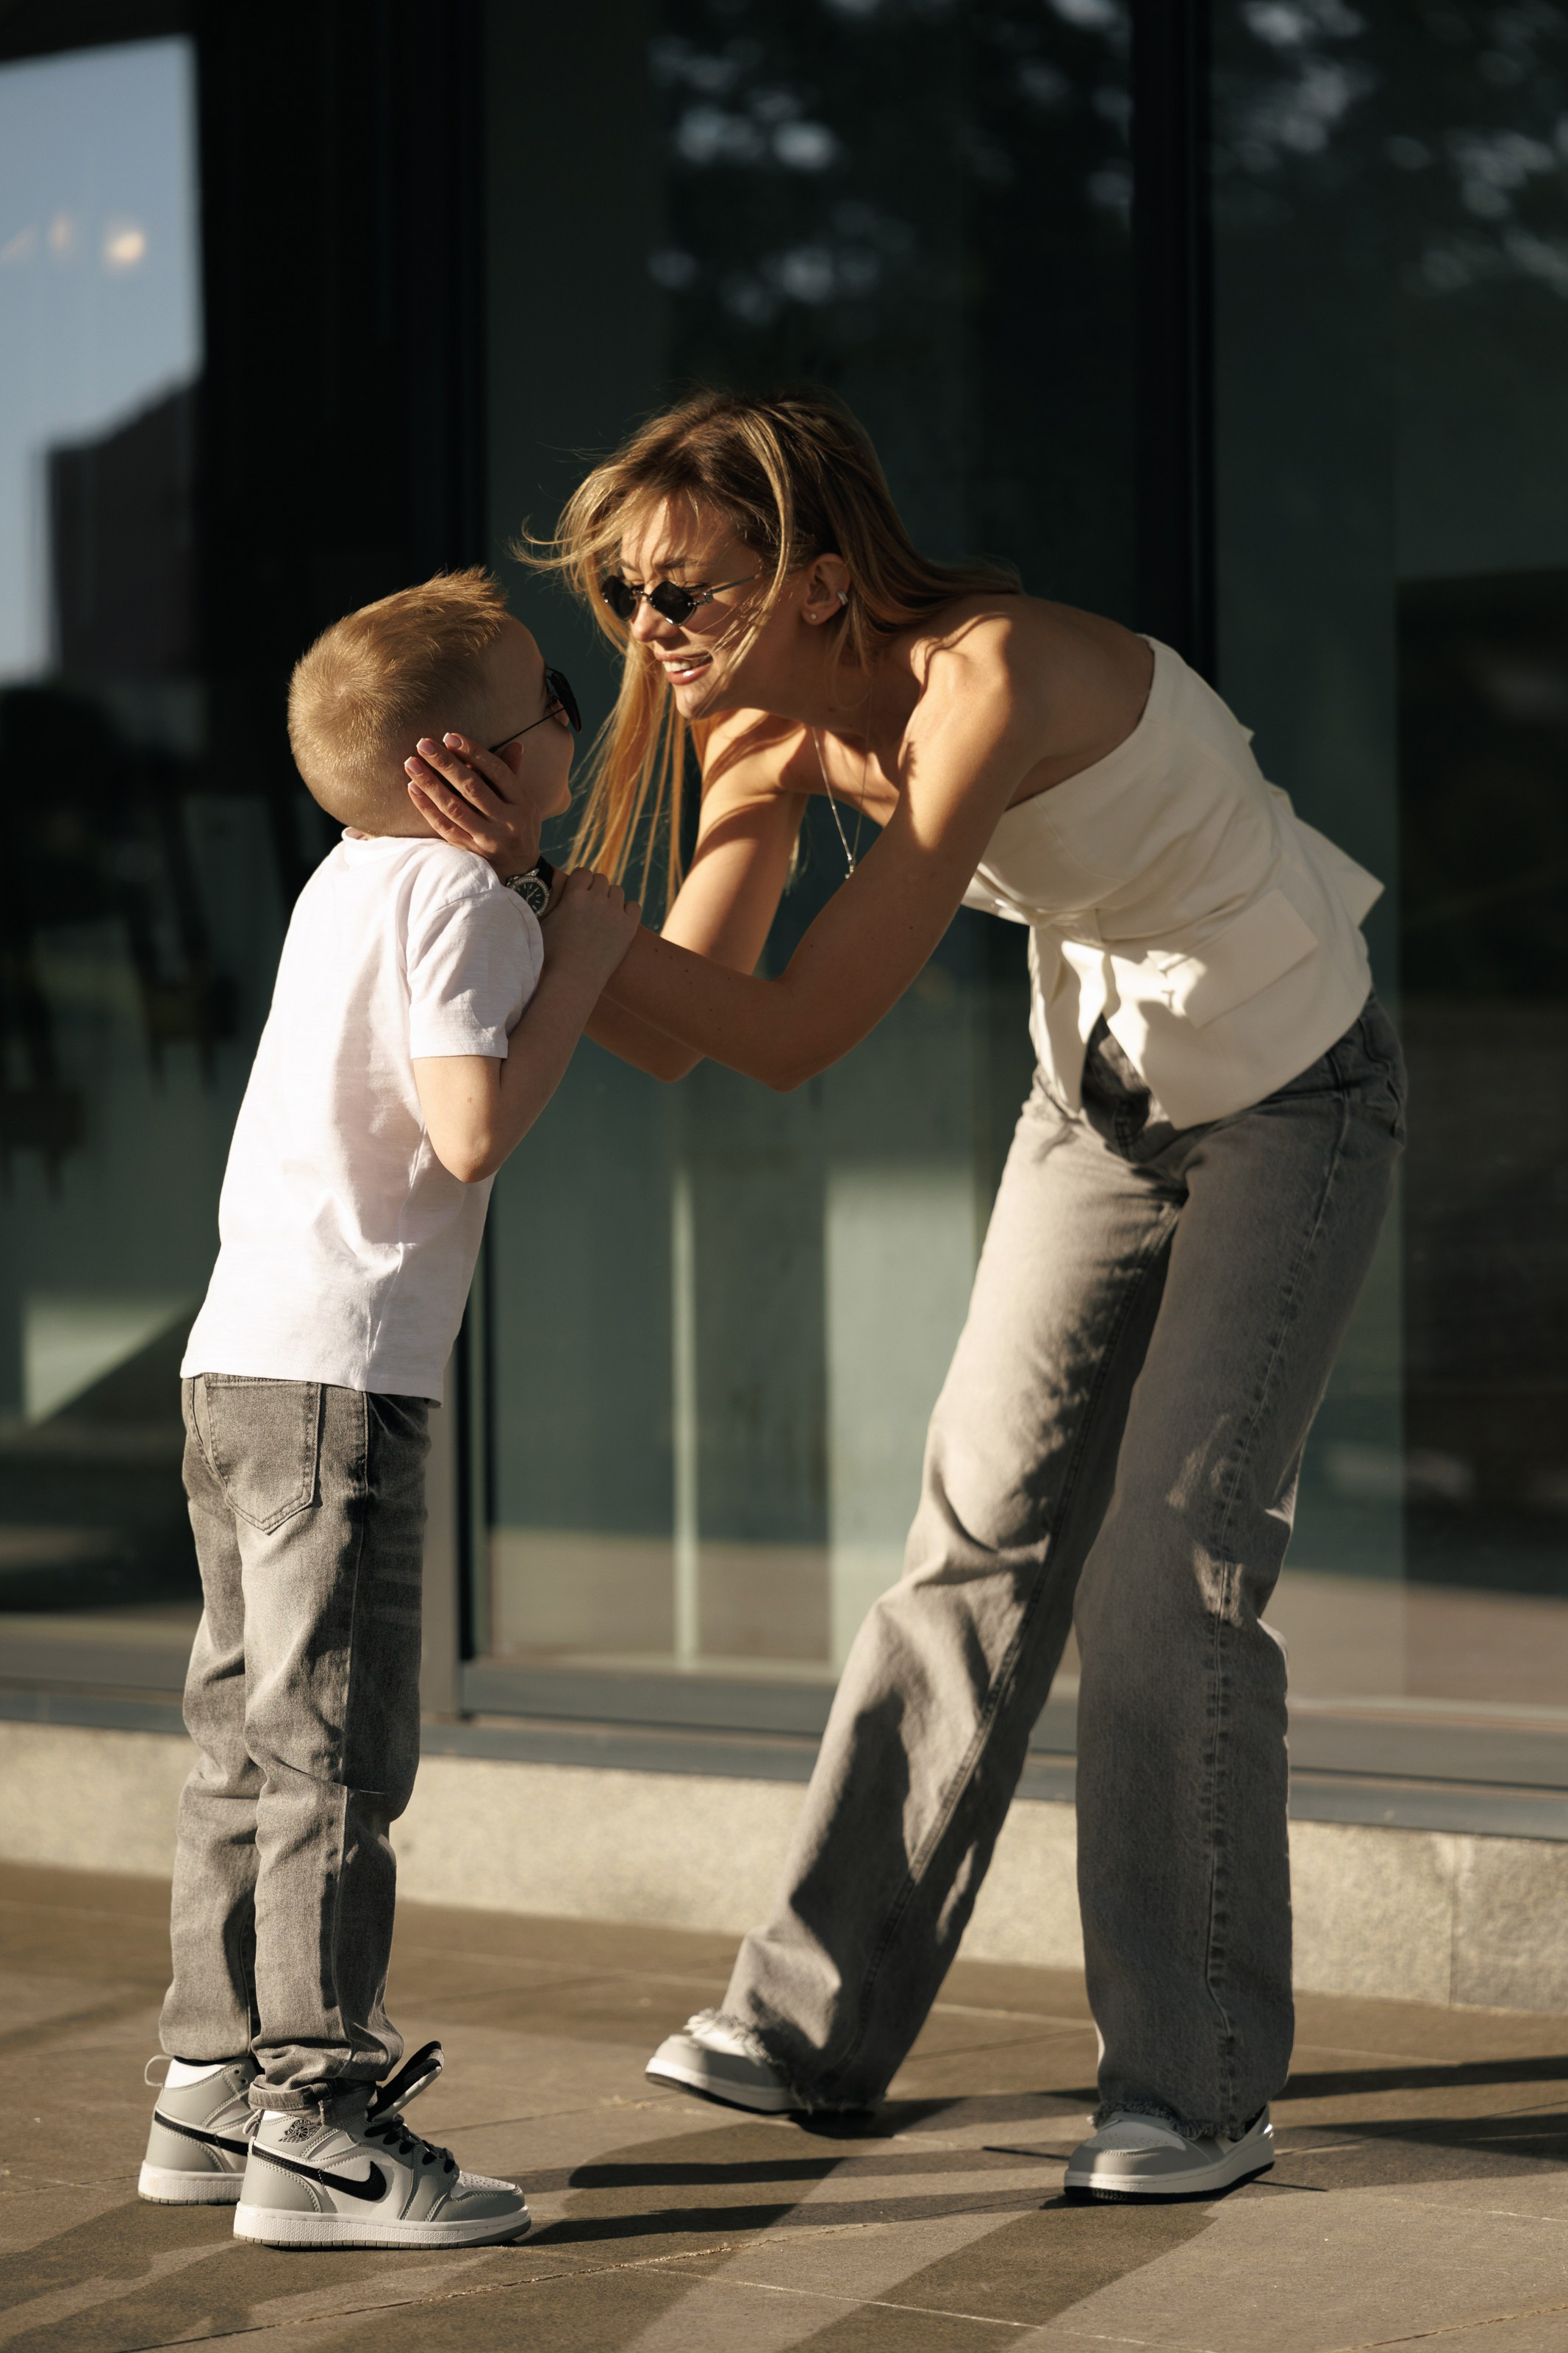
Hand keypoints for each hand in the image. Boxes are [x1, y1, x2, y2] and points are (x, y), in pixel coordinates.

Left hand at [405, 734, 541, 874]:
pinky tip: (413, 789)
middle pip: (473, 788)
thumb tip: (514, 744)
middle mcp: (507, 821)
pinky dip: (427, 807)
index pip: (497, 771)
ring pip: (454, 808)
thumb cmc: (520, 827)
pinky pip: (444, 827)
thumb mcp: (524, 802)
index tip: (449, 736)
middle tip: (423, 744)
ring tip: (412, 763)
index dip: (473, 752)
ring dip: (430, 784)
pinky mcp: (470, 852)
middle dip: (446, 763)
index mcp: (522, 802)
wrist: (521, 872)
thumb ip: (513, 774)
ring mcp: (488, 839)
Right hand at [540, 867, 641, 988]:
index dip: (581, 881)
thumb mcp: (543, 924)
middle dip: (596, 890)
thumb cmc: (552, 955)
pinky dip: (627, 911)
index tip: (580, 891)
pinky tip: (618, 920)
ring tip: (603, 914)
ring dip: (610, 898)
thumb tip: (543, 893)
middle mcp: (596, 899)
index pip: (583, 872)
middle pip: (601, 880)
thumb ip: (549, 904)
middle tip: (590, 905)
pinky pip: (634, 906)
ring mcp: (614, 912)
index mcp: (574, 895)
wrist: (573, 979)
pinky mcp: (628, 927)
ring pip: (617, 891)